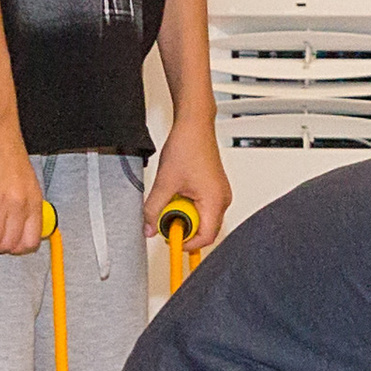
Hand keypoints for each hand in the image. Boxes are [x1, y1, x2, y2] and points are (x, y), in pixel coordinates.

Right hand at [0, 113, 42, 254]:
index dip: (15, 249)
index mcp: (34, 200)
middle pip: (9, 244)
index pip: (31, 240)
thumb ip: (21, 199)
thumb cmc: (5, 147)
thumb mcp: (24, 178)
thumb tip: (12, 218)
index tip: (4, 246)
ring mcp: (0, 203)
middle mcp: (20, 205)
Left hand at [145, 120, 232, 250]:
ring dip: (185, 215)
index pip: (206, 236)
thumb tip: (148, 227)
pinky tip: (178, 194)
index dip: (187, 243)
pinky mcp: (215, 189)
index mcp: (215, 201)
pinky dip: (189, 206)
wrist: (194, 128)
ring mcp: (220, 194)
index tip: (171, 241)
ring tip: (171, 199)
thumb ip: (153, 209)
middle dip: (184, 227)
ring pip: (203, 218)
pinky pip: (203, 207)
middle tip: (166, 216)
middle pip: (205, 229)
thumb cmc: (188, 148)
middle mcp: (222, 200)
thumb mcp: (164, 183)